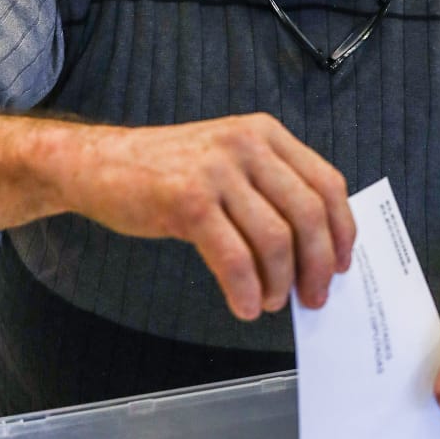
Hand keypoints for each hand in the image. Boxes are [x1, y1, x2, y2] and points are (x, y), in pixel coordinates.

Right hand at [76, 113, 353, 321]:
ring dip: (279, 283)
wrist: (98, 164)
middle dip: (318, 265)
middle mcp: (246, 144)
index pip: (326, 183)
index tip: (341, 265)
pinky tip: (243, 305)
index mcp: (264, 133)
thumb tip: (313, 251)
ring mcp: (217, 170)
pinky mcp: (188, 199)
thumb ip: (269, 190)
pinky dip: (245, 290)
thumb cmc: (166, 171)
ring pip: (274, 239)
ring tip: (269, 302)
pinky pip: (233, 257)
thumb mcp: (227, 160)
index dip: (341, 231)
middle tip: (314, 297)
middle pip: (308, 214)